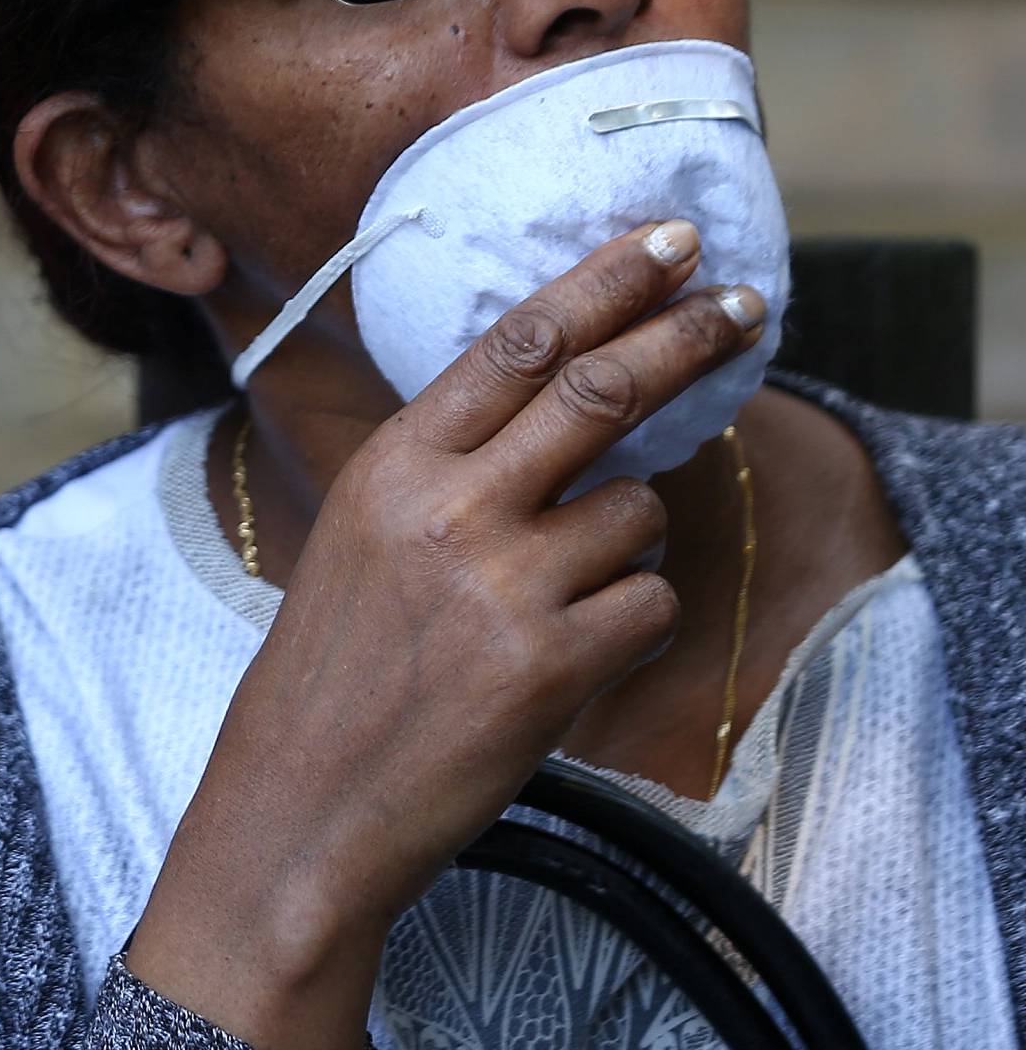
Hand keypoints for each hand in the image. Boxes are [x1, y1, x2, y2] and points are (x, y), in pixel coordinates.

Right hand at [130, 217, 765, 1049]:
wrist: (299, 807)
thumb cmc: (333, 673)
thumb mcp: (363, 536)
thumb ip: (450, 468)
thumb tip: (567, 403)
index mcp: (393, 465)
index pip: (518, 342)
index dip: (605, 282)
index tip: (668, 242)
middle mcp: (447, 509)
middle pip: (601, 390)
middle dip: (688, 335)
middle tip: (749, 303)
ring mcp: (501, 586)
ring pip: (637, 512)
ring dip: (630, 541)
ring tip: (560, 597)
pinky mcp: (548, 667)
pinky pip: (648, 604)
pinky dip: (629, 621)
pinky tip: (568, 654)